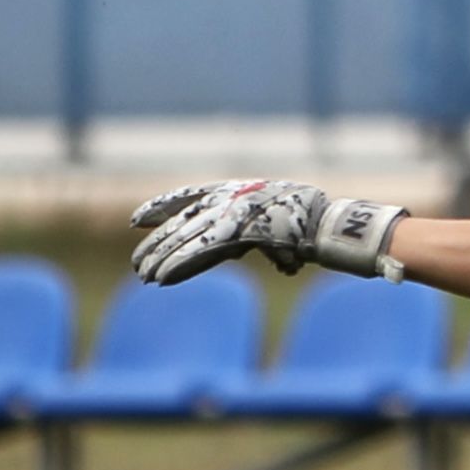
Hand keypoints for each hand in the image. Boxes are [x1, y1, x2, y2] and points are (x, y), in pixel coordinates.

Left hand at [130, 180, 407, 284]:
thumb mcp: (279, 224)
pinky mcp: (238, 231)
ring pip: (189, 237)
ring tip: (143, 276)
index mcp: (239, 190)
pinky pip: (203, 251)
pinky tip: (162, 279)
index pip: (192, 195)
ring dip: (163, 258)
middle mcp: (232, 197)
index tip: (139, 218)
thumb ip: (260, 236)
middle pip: (185, 221)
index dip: (164, 206)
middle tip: (137, 262)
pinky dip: (181, 266)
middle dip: (158, 242)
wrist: (332, 226)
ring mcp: (236, 212)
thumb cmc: (314, 225)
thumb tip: (264, 257)